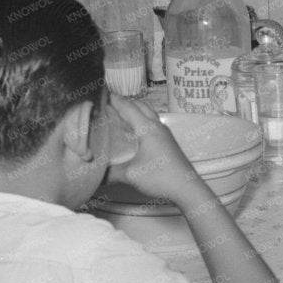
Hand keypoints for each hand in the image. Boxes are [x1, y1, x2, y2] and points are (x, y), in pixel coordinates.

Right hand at [106, 94, 208, 211]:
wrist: (186, 187)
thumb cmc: (160, 177)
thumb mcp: (131, 175)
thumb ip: (111, 173)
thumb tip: (96, 175)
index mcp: (147, 128)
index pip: (129, 108)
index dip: (115, 100)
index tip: (102, 95)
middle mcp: (157, 126)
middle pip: (140, 106)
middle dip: (125, 102)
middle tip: (109, 104)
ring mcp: (165, 133)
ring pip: (149, 113)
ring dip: (136, 110)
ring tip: (121, 115)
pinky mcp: (168, 141)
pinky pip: (153, 122)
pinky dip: (142, 119)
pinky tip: (136, 131)